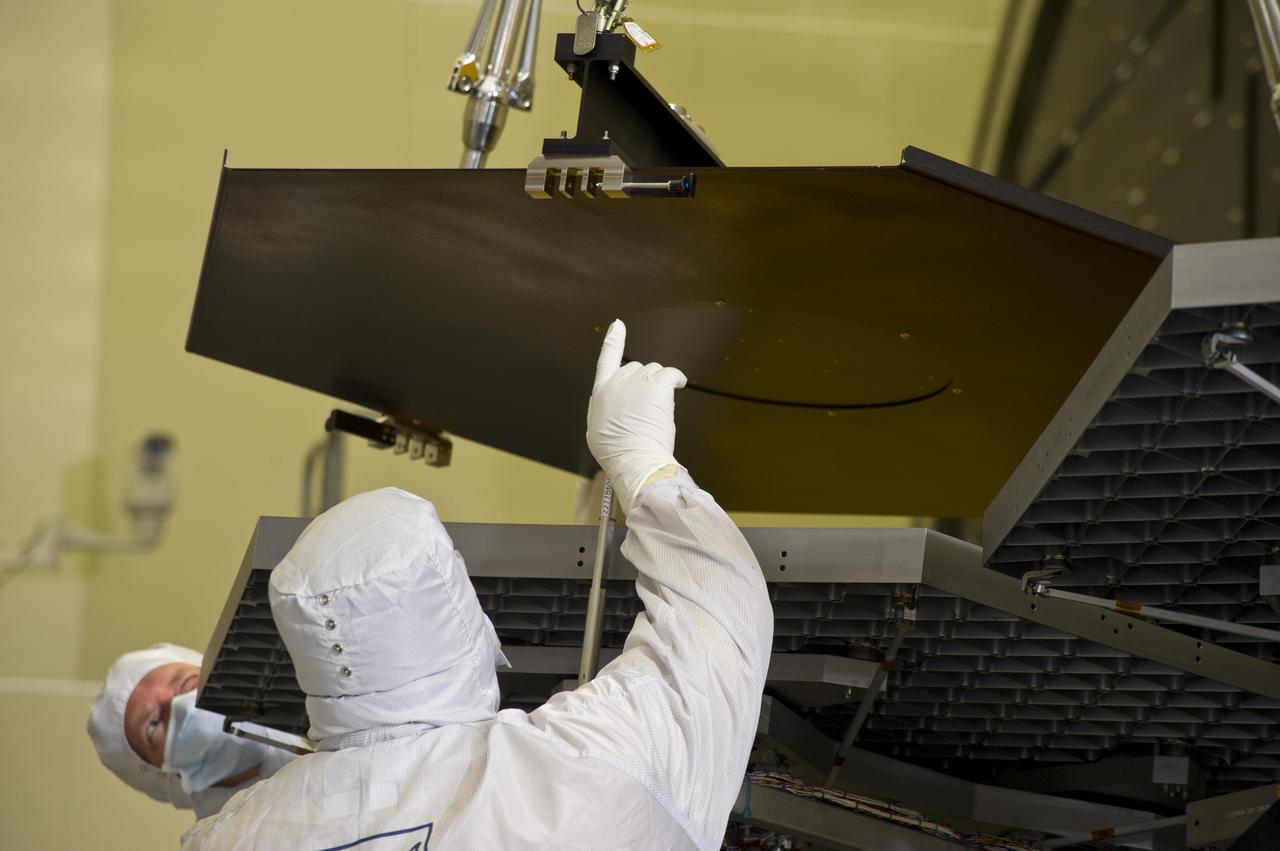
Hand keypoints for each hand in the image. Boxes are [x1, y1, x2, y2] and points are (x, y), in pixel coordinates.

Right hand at [587, 320, 686, 514]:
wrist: (633, 458)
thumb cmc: (616, 451)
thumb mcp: (598, 429)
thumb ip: (604, 409)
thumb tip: (613, 404)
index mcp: (601, 392)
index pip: (606, 359)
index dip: (613, 341)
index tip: (618, 325)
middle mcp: (617, 381)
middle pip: (635, 368)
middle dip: (644, 383)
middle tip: (648, 408)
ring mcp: (637, 381)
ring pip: (655, 371)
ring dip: (660, 385)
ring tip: (659, 410)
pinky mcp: (656, 385)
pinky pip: (671, 374)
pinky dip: (678, 379)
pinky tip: (680, 386)